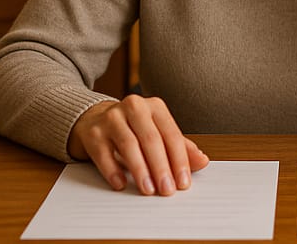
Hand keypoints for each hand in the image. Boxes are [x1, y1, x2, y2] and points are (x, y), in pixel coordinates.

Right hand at [67, 95, 209, 194]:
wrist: (96, 119)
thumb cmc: (134, 128)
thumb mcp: (158, 133)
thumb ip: (181, 147)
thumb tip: (202, 161)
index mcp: (154, 107)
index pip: (171, 134)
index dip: (179, 160)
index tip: (183, 182)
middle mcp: (134, 107)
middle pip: (151, 139)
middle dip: (161, 167)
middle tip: (166, 190)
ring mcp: (111, 118)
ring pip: (128, 145)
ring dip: (140, 170)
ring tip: (148, 189)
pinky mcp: (93, 132)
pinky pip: (103, 154)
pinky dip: (113, 171)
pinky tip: (121, 184)